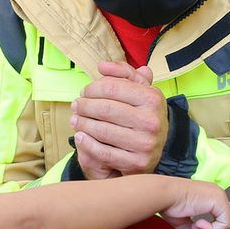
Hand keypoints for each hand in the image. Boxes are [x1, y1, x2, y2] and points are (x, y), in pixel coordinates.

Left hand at [71, 62, 168, 178]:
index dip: (92, 88)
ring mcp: (145, 143)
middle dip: (84, 106)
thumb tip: (102, 66)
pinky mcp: (137, 163)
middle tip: (76, 106)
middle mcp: (152, 121)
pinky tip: (80, 136)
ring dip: (82, 124)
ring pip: (101, 130)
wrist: (155, 149)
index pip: (112, 88)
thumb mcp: (139, 90)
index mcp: (152, 98)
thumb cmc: (142, 114)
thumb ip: (123, 73)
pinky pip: (103, 152)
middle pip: (105, 109)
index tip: (84, 92)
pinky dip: (87, 143)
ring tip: (75, 120)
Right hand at [156, 180, 229, 228]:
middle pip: (226, 221)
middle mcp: (216, 194)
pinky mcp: (220, 201)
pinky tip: (197, 224)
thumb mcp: (184, 222)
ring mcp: (220, 197)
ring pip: (227, 226)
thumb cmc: (170, 203)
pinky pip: (225, 225)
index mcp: (209, 196)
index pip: (225, 209)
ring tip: (195, 226)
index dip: (221, 223)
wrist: (166, 195)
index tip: (214, 227)